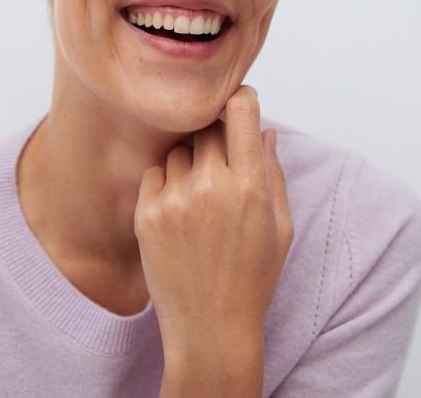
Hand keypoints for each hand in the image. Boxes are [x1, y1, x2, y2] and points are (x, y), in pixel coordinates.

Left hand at [134, 85, 293, 369]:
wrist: (209, 327)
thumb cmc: (253, 277)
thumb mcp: (279, 227)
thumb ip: (273, 172)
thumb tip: (267, 130)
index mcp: (250, 186)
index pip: (241, 112)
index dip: (241, 99)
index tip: (240, 102)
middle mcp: (210, 186)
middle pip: (206, 126)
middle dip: (216, 136)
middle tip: (221, 162)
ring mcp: (174, 198)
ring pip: (179, 149)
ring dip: (190, 160)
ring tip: (199, 196)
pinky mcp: (146, 213)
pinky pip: (155, 172)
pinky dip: (166, 181)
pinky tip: (178, 208)